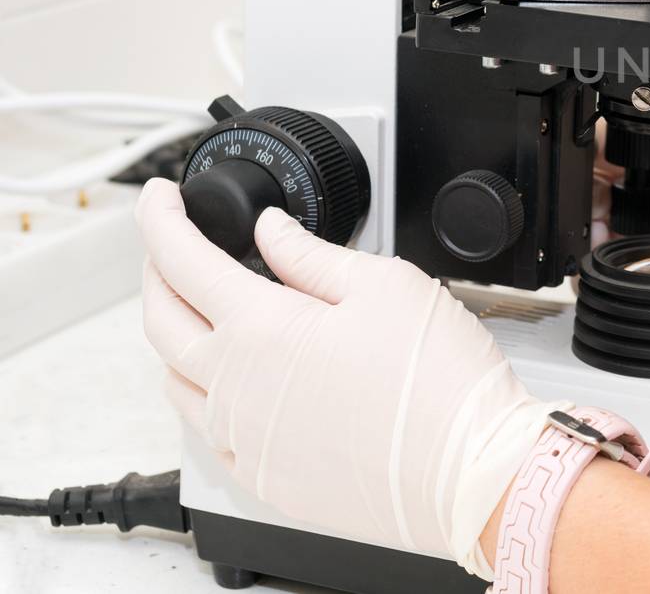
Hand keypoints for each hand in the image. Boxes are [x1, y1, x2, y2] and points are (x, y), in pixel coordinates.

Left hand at [137, 179, 551, 577]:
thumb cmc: (439, 383)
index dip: (161, 219)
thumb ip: (314, 255)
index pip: (181, 260)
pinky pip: (207, 430)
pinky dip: (203, 393)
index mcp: (260, 328)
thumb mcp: (387, 285)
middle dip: (156, 271)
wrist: (469, 471)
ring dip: (174, 334)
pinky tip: (234, 381)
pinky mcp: (262, 476)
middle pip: (159, 318)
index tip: (160, 198)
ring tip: (200, 311)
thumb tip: (273, 231)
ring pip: (173, 379)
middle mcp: (234, 386)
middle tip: (172, 245)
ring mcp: (242, 437)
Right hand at [593, 135, 649, 359]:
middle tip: (598, 214)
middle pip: (598, 193)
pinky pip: (623, 288)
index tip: (593, 165)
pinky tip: (613, 278)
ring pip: (600, 240)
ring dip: (590, 240)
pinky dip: (606, 283)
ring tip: (604, 244)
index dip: (597, 150)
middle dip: (584, 200)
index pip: (624, 145)